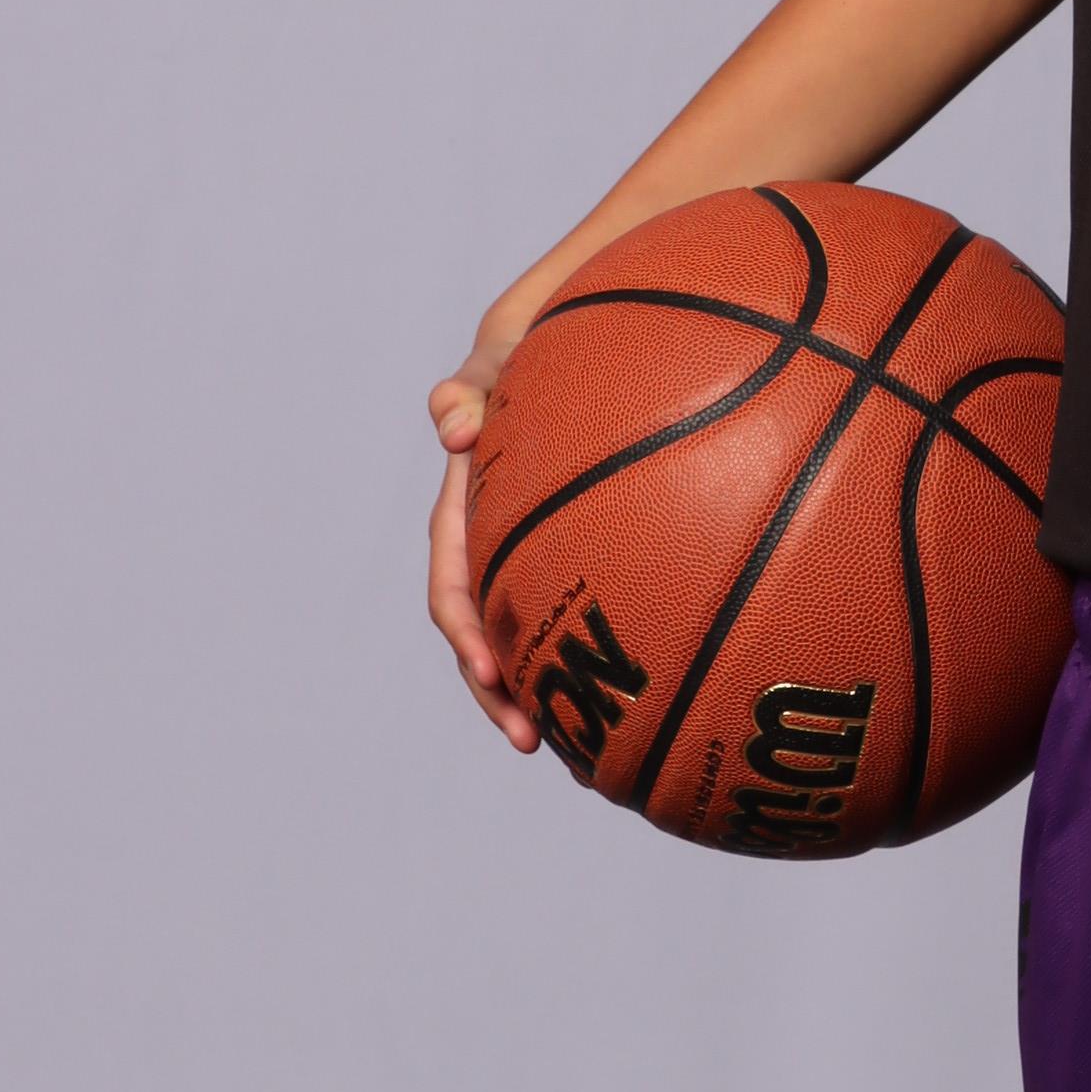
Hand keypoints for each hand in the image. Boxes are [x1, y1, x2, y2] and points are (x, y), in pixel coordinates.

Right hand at [427, 282, 555, 750]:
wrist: (575, 340)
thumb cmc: (533, 347)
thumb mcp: (500, 356)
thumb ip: (472, 382)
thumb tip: (450, 424)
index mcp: (466, 510)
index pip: (453, 584)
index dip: (466, 635)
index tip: (493, 675)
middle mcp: (495, 541)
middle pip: (486, 631)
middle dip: (500, 692)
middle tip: (535, 742)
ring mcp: (535, 549)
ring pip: (530, 630)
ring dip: (545, 688)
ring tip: (581, 752)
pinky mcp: (579, 550)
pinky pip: (582, 607)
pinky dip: (596, 651)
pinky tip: (640, 693)